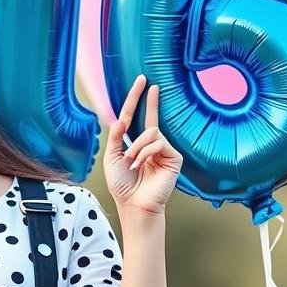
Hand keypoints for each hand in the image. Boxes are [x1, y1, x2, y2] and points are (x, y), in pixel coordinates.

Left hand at [104, 74, 182, 215]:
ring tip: (133, 162)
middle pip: (150, 118)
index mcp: (135, 143)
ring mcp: (163, 150)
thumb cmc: (122, 185)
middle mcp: (151, 145)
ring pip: (151, 132)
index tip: (142, 82)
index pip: (135, 118)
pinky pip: (159, 143)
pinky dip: (147, 152)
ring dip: (138, 146)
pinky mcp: (174, 157)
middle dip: (148, 102)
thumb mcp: (112, 158)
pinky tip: (142, 165)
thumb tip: (120, 119)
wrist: (134, 205)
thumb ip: (116, 138)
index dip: (136, 100)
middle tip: (150, 86)